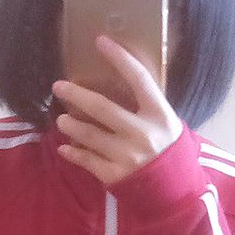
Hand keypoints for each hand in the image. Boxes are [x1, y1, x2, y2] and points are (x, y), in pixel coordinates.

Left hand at [51, 32, 182, 187]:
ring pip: (89, 135)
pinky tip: (64, 148)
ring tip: (61, 120)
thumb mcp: (168, 124)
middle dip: (76, 95)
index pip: (139, 78)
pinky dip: (73, 153)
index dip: (119, 58)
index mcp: (159, 115)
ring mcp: (127, 156)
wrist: (176, 192)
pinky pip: (87, 161)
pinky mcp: (115, 175)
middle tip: (58, 87)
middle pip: (103, 108)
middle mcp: (143, 133)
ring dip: (71, 125)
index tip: (100, 41)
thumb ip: (148, 107)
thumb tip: (124, 79)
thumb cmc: (170, 152)